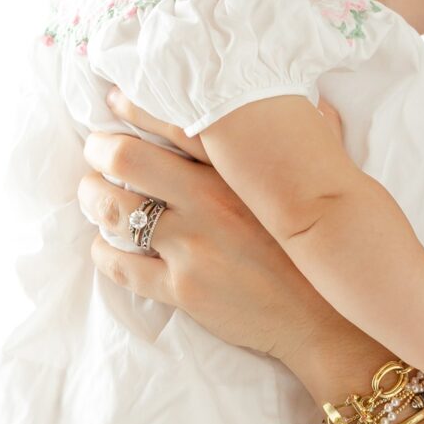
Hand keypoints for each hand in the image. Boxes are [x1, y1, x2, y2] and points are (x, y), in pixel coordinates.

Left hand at [79, 89, 350, 379]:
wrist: (328, 320)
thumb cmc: (323, 250)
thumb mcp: (329, 184)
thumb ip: (319, 139)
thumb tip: (320, 104)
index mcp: (240, 169)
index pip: (174, 121)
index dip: (134, 107)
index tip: (116, 103)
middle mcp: (210, 201)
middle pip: (125, 160)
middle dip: (99, 151)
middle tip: (96, 152)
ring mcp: (193, 247)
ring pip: (114, 212)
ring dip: (94, 200)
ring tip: (95, 195)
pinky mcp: (183, 290)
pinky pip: (121, 266)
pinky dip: (104, 252)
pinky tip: (106, 246)